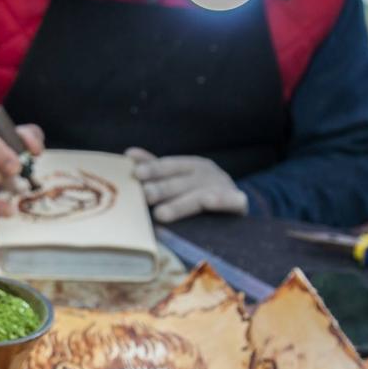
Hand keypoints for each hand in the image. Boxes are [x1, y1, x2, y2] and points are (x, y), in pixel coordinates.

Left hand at [126, 147, 247, 222]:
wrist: (237, 204)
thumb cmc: (200, 190)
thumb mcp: (179, 177)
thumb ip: (155, 167)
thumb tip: (128, 154)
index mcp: (192, 166)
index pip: (169, 166)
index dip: (154, 169)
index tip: (136, 173)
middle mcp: (208, 174)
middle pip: (180, 183)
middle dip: (162, 189)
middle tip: (145, 196)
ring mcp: (224, 187)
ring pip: (199, 197)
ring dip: (180, 204)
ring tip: (160, 214)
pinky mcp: (239, 203)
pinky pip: (232, 202)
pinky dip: (222, 201)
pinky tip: (209, 201)